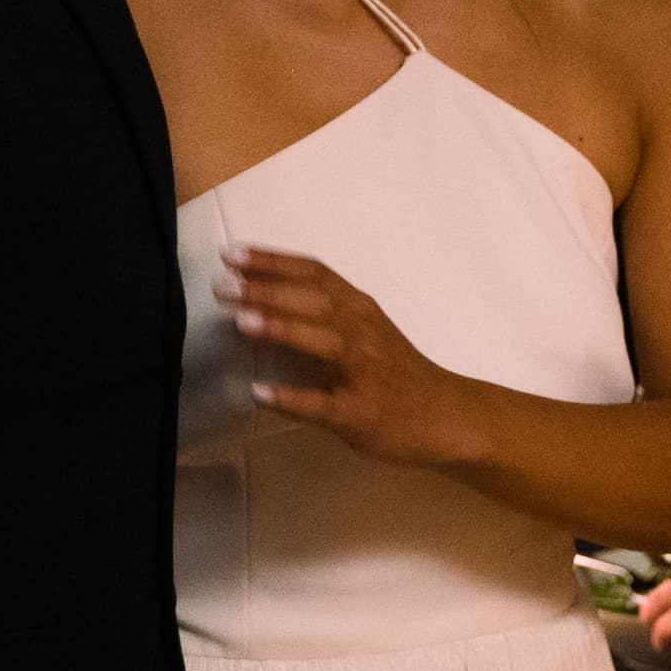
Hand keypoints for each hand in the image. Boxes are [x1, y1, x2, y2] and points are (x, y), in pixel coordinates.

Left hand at [224, 248, 476, 469]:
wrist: (447, 416)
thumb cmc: (399, 374)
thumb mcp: (367, 329)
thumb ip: (326, 313)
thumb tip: (264, 297)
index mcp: (360, 309)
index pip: (314, 275)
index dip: (274, 262)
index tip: (233, 254)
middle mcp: (364, 332)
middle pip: (315, 301)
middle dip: (268, 289)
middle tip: (223, 283)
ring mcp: (365, 372)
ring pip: (324, 342)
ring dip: (283, 329)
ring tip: (241, 321)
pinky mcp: (361, 412)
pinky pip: (325, 405)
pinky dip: (293, 398)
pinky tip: (261, 394)